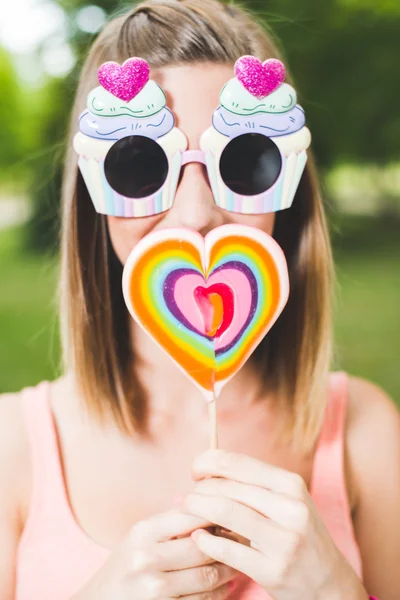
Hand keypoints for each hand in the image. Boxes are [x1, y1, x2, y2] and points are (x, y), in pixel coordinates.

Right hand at [72, 508, 238, 598]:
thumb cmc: (125, 565)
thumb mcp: (140, 537)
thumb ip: (173, 522)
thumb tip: (216, 508)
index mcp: (143, 531)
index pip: (192, 514)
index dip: (218, 512)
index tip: (235, 512)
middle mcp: (146, 558)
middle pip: (204, 547)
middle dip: (229, 543)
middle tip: (246, 539)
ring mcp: (153, 589)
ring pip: (207, 577)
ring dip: (229, 570)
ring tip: (238, 562)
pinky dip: (218, 594)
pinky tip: (225, 586)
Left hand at [181, 450, 366, 599]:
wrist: (328, 584)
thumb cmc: (296, 534)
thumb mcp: (285, 500)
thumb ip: (251, 483)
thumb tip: (204, 469)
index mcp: (290, 484)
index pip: (237, 462)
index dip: (207, 462)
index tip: (195, 471)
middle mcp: (291, 508)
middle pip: (227, 487)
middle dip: (199, 490)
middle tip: (188, 497)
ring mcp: (284, 540)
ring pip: (224, 512)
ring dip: (196, 509)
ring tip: (186, 511)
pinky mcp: (273, 570)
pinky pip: (226, 549)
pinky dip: (205, 540)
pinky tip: (199, 537)